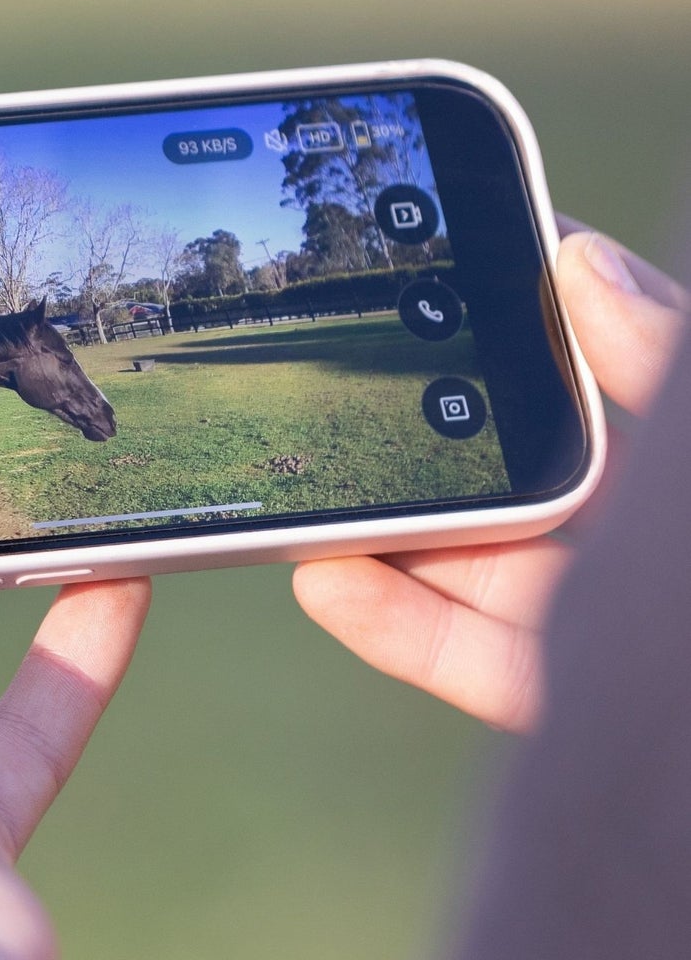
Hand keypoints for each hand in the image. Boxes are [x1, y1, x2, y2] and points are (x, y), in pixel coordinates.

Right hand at [293, 226, 687, 731]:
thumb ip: (673, 359)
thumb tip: (574, 258)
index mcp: (679, 458)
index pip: (607, 358)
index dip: (529, 309)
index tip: (446, 258)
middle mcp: (647, 534)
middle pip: (519, 465)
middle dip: (426, 429)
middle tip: (341, 387)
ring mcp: (612, 621)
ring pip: (481, 561)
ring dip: (388, 529)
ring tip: (306, 492)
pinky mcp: (576, 702)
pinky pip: (473, 658)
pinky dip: (397, 624)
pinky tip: (327, 577)